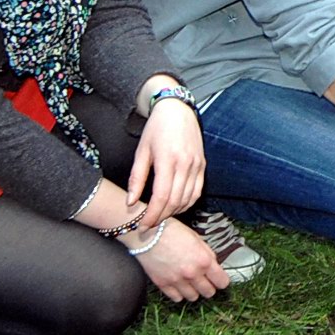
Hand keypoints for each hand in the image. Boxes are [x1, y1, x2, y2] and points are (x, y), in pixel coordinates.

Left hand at [127, 101, 205, 226]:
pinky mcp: (203, 165)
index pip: (161, 197)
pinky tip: (176, 206)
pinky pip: (197, 191)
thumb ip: (136, 178)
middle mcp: (186, 164)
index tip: (143, 225)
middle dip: (161, 217)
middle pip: (175, 201)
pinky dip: (187, 203)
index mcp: (168, 160)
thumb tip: (131, 202)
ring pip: (188, 199)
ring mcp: (197, 165)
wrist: (177, 110)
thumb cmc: (156, 128)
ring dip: (174, 212)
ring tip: (160, 216)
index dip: (152, 215)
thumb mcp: (141, 151)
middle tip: (149, 225)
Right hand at [133, 220, 229, 301]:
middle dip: (210, 287)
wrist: (147, 234)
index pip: (222, 282)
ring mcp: (177, 281)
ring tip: (191, 283)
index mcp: (203, 260)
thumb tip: (214, 266)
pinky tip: (179, 285)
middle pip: (209, 292)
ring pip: (193, 297)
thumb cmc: (171, 232)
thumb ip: (207, 254)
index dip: (222, 280)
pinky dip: (180, 293)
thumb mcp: (197, 238)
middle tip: (206, 281)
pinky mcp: (163, 285)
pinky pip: (177, 298)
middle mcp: (192, 273)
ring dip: (195, 291)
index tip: (220, 279)